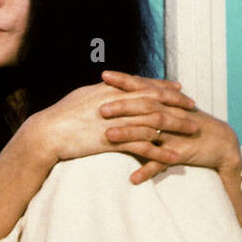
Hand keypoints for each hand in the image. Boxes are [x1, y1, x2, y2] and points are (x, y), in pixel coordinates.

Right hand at [17, 73, 198, 168]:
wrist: (47, 133)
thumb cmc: (62, 115)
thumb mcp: (84, 96)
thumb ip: (102, 92)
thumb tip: (111, 87)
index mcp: (112, 89)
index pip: (145, 86)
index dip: (164, 88)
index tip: (180, 89)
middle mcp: (118, 101)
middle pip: (156, 100)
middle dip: (177, 104)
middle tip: (194, 108)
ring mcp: (117, 120)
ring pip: (154, 121)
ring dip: (176, 126)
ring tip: (193, 131)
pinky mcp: (114, 140)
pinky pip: (143, 146)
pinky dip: (160, 151)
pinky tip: (174, 156)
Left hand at [100, 71, 241, 184]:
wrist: (222, 141)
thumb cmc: (192, 123)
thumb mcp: (174, 108)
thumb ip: (154, 99)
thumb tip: (131, 87)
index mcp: (166, 103)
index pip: (142, 87)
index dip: (124, 81)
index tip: (103, 75)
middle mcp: (170, 115)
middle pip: (144, 107)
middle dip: (122, 106)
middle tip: (100, 107)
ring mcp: (175, 134)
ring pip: (150, 132)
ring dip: (129, 134)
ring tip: (109, 136)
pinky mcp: (181, 153)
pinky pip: (163, 163)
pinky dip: (148, 170)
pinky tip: (133, 178)